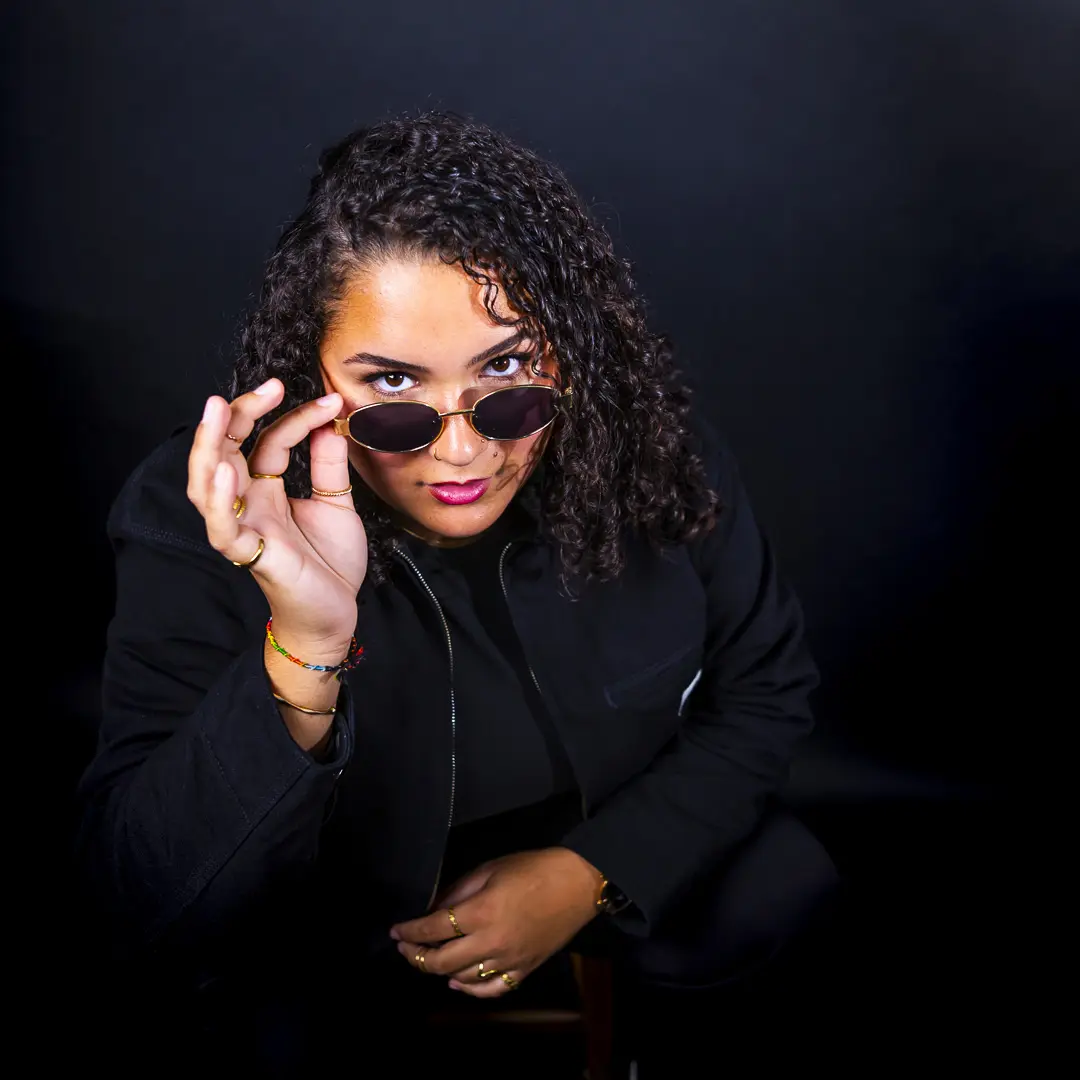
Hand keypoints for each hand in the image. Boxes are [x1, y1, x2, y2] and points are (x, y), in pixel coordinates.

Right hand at [187, 378, 367, 651]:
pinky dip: (218, 500)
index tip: (331, 400)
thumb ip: (329, 466)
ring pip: (205, 484)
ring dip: (209, 445)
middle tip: (269, 386)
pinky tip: (224, 473)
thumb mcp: (337, 505)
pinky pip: (221, 529)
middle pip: (226, 450)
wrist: (335, 614)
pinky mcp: (248, 555)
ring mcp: (243, 528)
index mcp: (267, 489)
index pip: (269, 440)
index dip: (295, 416)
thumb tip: (330, 421)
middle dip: (237, 414)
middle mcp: (248, 503)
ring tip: (218, 409)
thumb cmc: (329, 563)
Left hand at [390, 848, 600, 997]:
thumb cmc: (533, 868)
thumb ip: (458, 891)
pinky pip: (490, 990)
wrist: (578, 883)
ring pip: (462, 978)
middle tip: (405, 948)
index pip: (434, 929)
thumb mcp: (490, 869)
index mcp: (481, 912)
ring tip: (430, 958)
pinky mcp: (524, 971)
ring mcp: (508, 961)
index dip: (410, 932)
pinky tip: (457, 982)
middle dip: (416, 956)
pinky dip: (469, 989)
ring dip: (440, 971)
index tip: (396, 931)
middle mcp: (491, 942)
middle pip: (441, 962)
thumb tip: (434, 910)